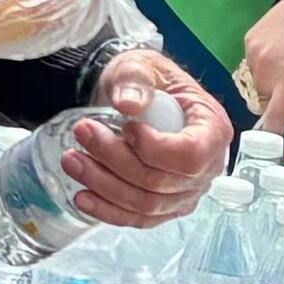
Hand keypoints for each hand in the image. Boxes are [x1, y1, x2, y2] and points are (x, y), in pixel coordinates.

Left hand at [56, 48, 234, 226]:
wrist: (133, 98)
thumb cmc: (144, 80)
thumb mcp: (140, 64)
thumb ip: (135, 79)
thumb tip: (128, 104)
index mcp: (212, 129)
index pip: (190, 155)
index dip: (154, 149)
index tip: (125, 128)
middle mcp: (207, 167)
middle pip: (162, 182)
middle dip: (115, 161)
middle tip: (81, 133)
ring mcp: (187, 192)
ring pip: (146, 204)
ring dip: (105, 186)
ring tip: (71, 160)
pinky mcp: (165, 207)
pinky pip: (139, 219)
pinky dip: (108, 211)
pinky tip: (82, 197)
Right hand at [237, 0, 283, 138]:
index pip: (273, 117)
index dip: (272, 136)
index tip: (272, 150)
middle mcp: (267, 67)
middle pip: (265, 101)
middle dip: (278, 102)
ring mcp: (254, 52)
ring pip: (257, 84)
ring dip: (270, 84)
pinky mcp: (248, 40)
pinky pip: (252, 65)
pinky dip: (264, 66)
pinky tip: (281, 52)